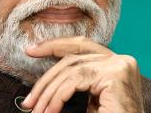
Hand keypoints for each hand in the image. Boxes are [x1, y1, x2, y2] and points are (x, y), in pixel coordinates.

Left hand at [21, 36, 143, 112]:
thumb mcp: (89, 101)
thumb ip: (75, 85)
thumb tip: (42, 85)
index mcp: (117, 63)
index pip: (82, 47)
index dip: (55, 45)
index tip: (31, 50)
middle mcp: (122, 60)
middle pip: (74, 57)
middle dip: (46, 79)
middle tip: (29, 101)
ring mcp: (121, 65)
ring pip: (72, 69)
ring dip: (49, 93)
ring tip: (38, 111)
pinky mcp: (116, 75)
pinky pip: (77, 79)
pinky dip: (58, 96)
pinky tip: (51, 111)